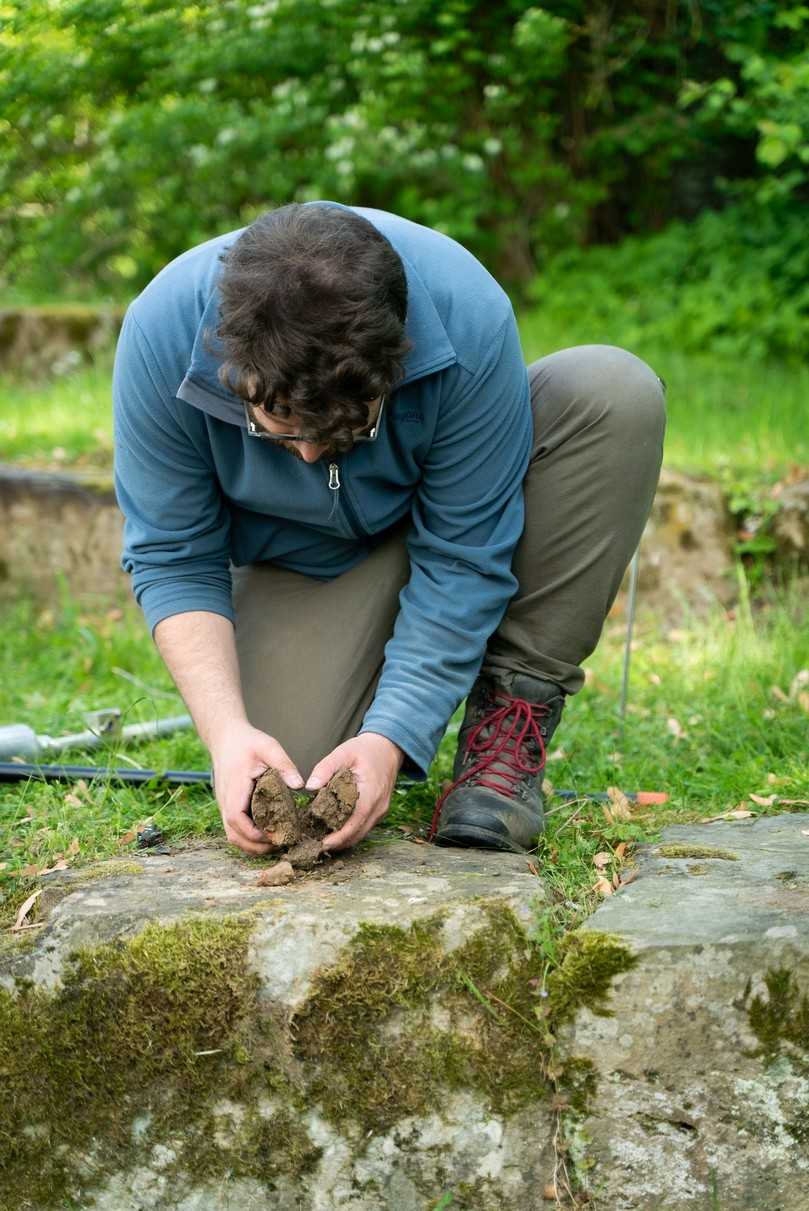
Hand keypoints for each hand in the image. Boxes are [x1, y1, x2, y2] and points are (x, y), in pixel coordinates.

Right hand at [211, 721, 303, 854]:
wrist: (225, 737)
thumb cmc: (247, 742)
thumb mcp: (269, 747)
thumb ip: (284, 765)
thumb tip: (301, 785)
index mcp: (234, 788)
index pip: (237, 819)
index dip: (255, 833)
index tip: (276, 835)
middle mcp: (225, 801)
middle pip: (234, 835)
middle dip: (256, 846)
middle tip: (281, 844)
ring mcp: (224, 805)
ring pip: (233, 836)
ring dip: (252, 845)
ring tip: (276, 843)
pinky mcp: (228, 806)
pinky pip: (234, 829)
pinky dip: (248, 838)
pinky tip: (267, 834)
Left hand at [306, 732, 403, 850]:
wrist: (388, 748)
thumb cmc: (365, 750)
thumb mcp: (343, 752)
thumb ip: (325, 768)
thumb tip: (309, 787)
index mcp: (371, 793)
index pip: (355, 822)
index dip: (339, 837)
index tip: (321, 844)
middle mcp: (379, 806)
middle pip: (358, 834)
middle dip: (338, 843)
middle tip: (315, 846)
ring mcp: (381, 811)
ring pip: (361, 833)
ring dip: (343, 840)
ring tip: (321, 840)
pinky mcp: (379, 811)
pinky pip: (364, 827)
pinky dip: (350, 832)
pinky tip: (334, 830)